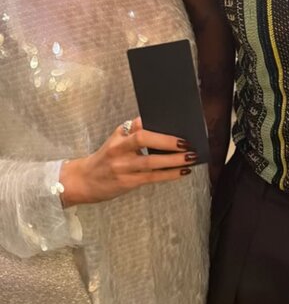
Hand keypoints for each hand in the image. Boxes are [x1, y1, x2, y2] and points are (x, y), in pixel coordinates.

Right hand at [59, 118, 196, 205]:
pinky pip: (152, 178)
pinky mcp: (128, 182)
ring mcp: (123, 167)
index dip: (155, 122)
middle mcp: (119, 149)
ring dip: (173, 160)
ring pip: (151, 162)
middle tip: (186, 142)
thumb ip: (133, 132)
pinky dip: (169, 174)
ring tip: (190, 158)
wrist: (82, 181)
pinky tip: (182, 171)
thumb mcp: (115, 140)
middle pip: (144, 139)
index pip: (138, 124)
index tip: (175, 120)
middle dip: (167, 140)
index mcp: (119, 135)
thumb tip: (161, 127)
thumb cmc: (105, 159)